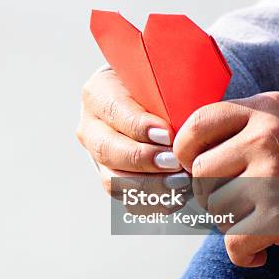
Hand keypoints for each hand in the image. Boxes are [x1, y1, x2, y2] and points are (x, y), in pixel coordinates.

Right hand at [76, 67, 182, 195]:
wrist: (157, 102)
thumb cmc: (163, 86)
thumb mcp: (163, 77)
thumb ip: (170, 89)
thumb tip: (187, 113)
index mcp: (99, 92)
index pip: (114, 111)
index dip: (139, 126)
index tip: (168, 135)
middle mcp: (91, 125)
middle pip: (108, 149)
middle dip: (143, 159)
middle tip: (175, 162)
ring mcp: (97, 155)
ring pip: (113, 179)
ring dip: (148, 185)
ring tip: (180, 183)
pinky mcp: (110, 177)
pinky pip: (125, 198)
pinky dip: (151, 201)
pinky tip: (175, 197)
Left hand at [173, 92, 278, 266]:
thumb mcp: (275, 118)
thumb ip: (233, 125)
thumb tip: (176, 156)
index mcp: (260, 110)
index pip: (197, 125)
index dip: (186, 150)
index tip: (196, 164)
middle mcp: (265, 139)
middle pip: (201, 173)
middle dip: (209, 192)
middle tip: (235, 197)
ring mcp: (273, 176)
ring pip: (216, 209)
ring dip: (229, 221)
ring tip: (256, 216)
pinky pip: (235, 242)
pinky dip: (243, 253)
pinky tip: (258, 250)